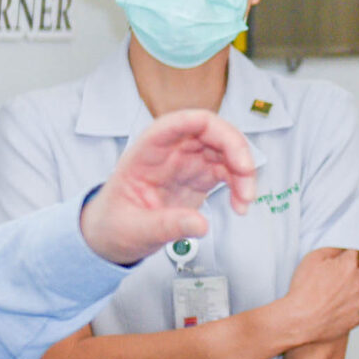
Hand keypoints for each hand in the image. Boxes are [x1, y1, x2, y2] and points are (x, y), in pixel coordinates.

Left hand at [80, 110, 255, 264]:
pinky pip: (227, 171)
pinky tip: (240, 205)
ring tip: (245, 200)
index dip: (206, 125)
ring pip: (224, 149)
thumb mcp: (134, 229)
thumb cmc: (114, 225)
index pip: (177, 122)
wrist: (112, 236)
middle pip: (210, 130)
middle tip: (246, 174)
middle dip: (235, 147)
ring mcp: (187, 161)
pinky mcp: (199, 177)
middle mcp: (170, 150)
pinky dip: (240, 185)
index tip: (230, 146)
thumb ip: (166, 226)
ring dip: (242, 170)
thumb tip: (200, 226)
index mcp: (147, 151)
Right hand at [281, 248, 358, 345]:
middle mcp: (357, 283)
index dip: (355, 252)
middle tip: (357, 269)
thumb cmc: (303, 291)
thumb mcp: (312, 260)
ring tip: (348, 291)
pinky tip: (347, 308)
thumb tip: (341, 247)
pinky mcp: (356, 318)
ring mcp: (358, 301)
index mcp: (348, 266)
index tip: (352, 254)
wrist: (300, 321)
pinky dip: (357, 310)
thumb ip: (330, 250)